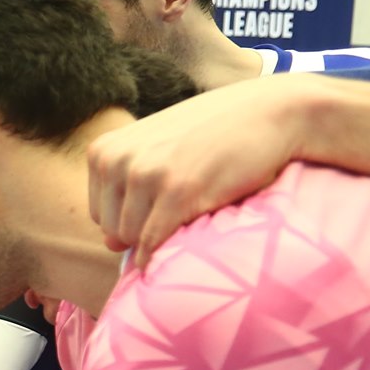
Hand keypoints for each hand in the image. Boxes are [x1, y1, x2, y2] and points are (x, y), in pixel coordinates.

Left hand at [87, 76, 308, 266]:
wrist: (271, 112)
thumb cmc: (213, 134)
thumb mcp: (158, 150)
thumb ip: (127, 191)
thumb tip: (109, 245)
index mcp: (104, 150)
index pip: (99, 214)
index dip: (131, 220)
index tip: (164, 207)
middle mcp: (116, 161)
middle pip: (112, 231)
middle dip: (145, 232)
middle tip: (182, 213)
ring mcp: (145, 175)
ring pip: (132, 240)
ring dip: (161, 240)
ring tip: (191, 215)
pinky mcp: (176, 193)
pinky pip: (154, 243)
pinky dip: (164, 256)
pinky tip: (183, 248)